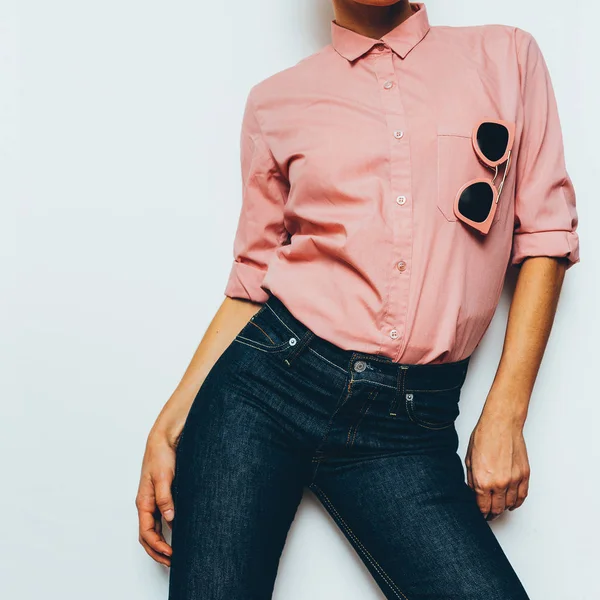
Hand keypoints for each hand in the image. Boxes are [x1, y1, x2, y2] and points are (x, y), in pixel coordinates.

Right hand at [135, 423, 181, 566]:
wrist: (163, 440)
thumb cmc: (160, 456)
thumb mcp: (164, 476)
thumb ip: (165, 498)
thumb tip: (170, 519)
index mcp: (144, 502)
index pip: (146, 533)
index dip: (158, 546)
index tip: (171, 554)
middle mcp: (146, 504)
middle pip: (147, 536)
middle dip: (157, 551)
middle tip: (172, 562)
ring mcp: (152, 501)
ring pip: (152, 529)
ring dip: (160, 544)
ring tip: (174, 553)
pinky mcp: (161, 495)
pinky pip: (159, 519)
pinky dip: (164, 532)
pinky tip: (175, 534)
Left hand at [465, 406, 529, 520]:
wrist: (501, 425)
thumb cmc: (484, 437)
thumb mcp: (469, 460)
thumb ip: (472, 480)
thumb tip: (474, 493)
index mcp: (483, 481)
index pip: (483, 507)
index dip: (481, 513)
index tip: (481, 515)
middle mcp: (500, 483)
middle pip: (498, 508)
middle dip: (492, 513)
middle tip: (489, 514)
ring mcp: (514, 480)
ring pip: (511, 504)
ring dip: (505, 508)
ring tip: (499, 508)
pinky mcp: (525, 475)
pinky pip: (523, 496)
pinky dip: (517, 502)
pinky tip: (512, 503)